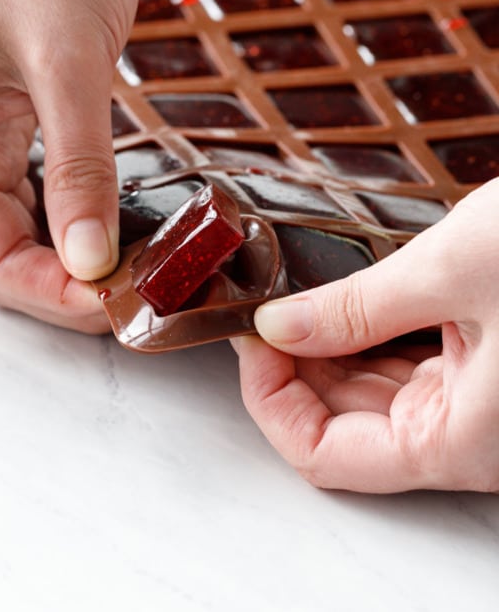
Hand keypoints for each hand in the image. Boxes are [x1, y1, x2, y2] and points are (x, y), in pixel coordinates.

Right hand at [0, 0, 145, 331]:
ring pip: (30, 218)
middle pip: (7, 246)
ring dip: (81, 248)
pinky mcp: (25, 107)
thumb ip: (77, 168)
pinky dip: (86, 207)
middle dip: (71, 279)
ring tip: (144, 268)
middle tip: (144, 296)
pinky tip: (124, 221)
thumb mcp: (66, 62)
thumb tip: (90, 259)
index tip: (122, 309)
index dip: (54, 293)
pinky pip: (48, 181)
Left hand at [234, 180, 498, 491]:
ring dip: (327, 346)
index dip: (272, 400)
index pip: (326, 456)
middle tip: (263, 304)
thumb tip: (280, 324)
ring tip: (294, 292)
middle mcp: (470, 432)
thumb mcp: (453, 270)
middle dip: (293, 365)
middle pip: (344, 425)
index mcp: (462, 440)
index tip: (250, 338)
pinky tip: (342, 292)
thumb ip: (356, 305)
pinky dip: (368, 330)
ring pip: (373, 392)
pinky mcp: (487, 359)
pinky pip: (408, 361)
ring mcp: (481, 397)